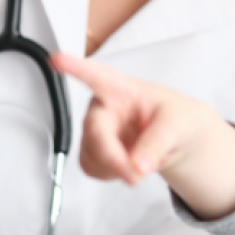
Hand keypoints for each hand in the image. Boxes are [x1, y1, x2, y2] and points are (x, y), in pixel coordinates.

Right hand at [52, 52, 234, 219]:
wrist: (176, 138)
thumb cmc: (175, 119)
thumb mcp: (177, 125)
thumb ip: (158, 144)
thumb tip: (138, 166)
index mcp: (121, 89)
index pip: (96, 76)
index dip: (75, 67)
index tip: (57, 59)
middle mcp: (103, 107)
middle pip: (94, 132)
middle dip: (113, 157)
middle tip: (135, 175)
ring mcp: (96, 130)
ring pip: (91, 155)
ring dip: (115, 168)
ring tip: (139, 163)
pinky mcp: (93, 151)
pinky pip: (92, 168)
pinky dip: (112, 174)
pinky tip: (126, 165)